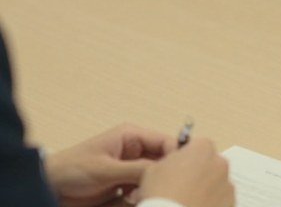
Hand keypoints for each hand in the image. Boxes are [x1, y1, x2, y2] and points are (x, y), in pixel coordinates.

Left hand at [44, 123, 175, 206]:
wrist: (48, 187)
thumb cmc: (71, 170)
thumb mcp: (106, 169)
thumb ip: (137, 169)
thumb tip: (164, 171)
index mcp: (131, 136)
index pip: (165, 142)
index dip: (175, 156)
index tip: (177, 173)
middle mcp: (134, 150)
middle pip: (162, 160)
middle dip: (160, 175)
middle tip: (155, 187)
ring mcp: (130, 167)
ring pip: (154, 176)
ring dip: (148, 187)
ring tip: (135, 196)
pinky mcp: (124, 183)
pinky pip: (142, 188)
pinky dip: (140, 195)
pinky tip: (129, 199)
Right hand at [138, 138, 233, 206]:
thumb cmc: (161, 193)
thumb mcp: (152, 170)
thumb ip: (166, 160)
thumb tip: (169, 162)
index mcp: (203, 148)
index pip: (196, 145)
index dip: (185, 157)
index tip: (176, 168)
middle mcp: (220, 163)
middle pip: (210, 163)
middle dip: (198, 172)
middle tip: (181, 186)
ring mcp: (228, 184)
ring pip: (217, 182)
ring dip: (206, 188)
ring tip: (188, 200)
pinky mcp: (231, 202)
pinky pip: (221, 199)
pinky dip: (212, 202)